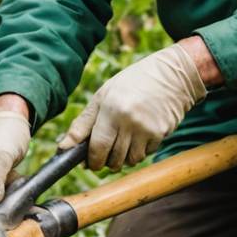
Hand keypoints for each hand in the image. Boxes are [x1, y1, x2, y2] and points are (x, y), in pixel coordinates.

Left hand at [60, 44, 207, 169]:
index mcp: (111, 109)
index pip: (97, 148)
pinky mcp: (161, 134)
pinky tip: (139, 135)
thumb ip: (83, 123)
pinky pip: (145, 155)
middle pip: (113, 159)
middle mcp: (130, 121)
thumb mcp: (104, 95)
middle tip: (106, 150)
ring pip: (129, 161)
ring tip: (123, 141)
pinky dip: (139, 151)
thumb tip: (63, 147)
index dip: (91, 160)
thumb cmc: (133, 82)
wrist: (173, 74)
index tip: (89, 161)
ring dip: (123, 158)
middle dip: (106, 161)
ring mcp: (147, 129)